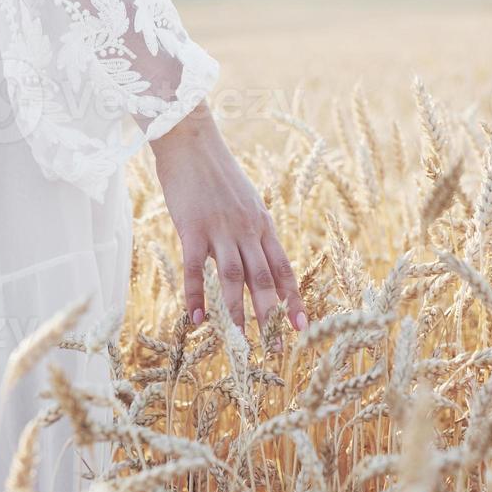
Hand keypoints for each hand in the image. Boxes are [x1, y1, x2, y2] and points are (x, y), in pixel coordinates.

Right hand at [151, 103, 306, 334]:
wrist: (191, 141)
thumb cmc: (215, 172)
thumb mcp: (245, 200)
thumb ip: (252, 229)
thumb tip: (258, 254)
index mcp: (263, 223)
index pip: (284, 268)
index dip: (293, 299)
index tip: (301, 327)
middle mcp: (248, 229)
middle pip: (264, 279)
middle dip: (271, 316)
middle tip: (274, 349)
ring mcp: (221, 229)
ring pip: (236, 277)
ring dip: (238, 313)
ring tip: (240, 342)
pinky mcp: (193, 227)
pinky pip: (197, 268)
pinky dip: (198, 295)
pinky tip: (196, 319)